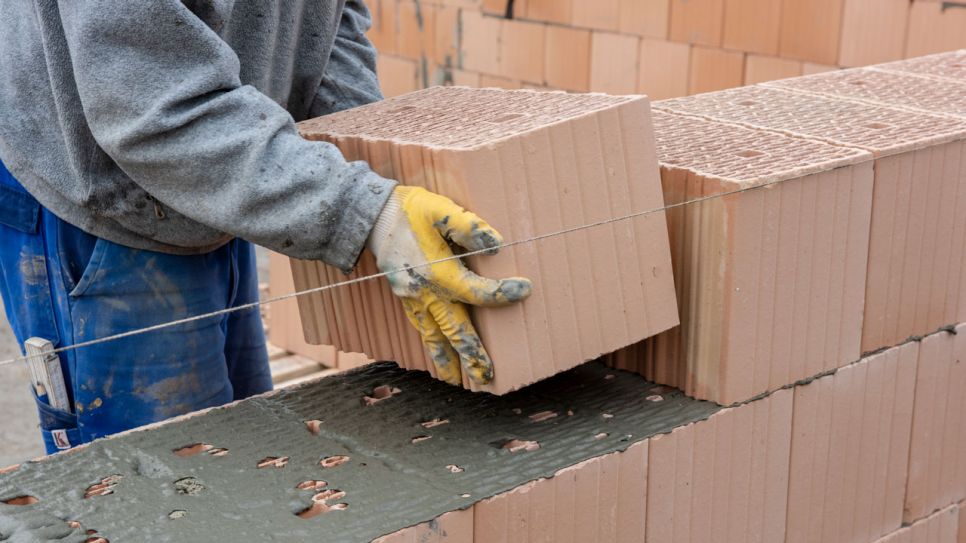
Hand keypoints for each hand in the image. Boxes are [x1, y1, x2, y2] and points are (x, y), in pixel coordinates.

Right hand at [366, 186, 531, 384]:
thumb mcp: (440, 210)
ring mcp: (412, 298)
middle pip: (453, 329)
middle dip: (470, 354)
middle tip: (487, 377)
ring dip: (447, 360)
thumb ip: (469, 227)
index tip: (524, 289)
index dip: (501, 293)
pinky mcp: (405, 298)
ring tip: (459, 382)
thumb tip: (498, 245)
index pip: (475, 291)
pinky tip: (440, 356)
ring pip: (433, 336)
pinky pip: (420, 328)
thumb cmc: (410, 210)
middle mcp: (425, 292)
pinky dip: (431, 346)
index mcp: (437, 272)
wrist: (372, 216)